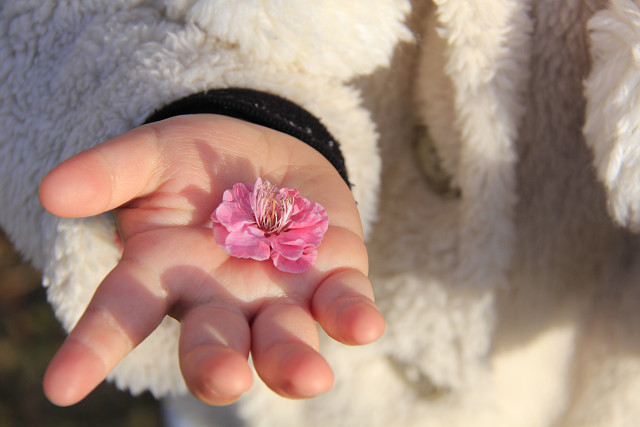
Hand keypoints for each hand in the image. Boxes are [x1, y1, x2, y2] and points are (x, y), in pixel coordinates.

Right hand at [39, 114, 383, 405]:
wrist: (270, 160)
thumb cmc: (203, 163)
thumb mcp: (156, 154)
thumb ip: (112, 172)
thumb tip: (51, 191)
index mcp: (167, 274)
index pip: (123, 315)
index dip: (93, 349)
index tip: (61, 387)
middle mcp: (221, 301)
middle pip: (214, 346)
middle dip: (217, 367)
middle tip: (224, 379)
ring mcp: (279, 297)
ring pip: (282, 341)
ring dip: (292, 360)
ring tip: (308, 377)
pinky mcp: (331, 280)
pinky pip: (342, 306)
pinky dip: (351, 317)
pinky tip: (363, 327)